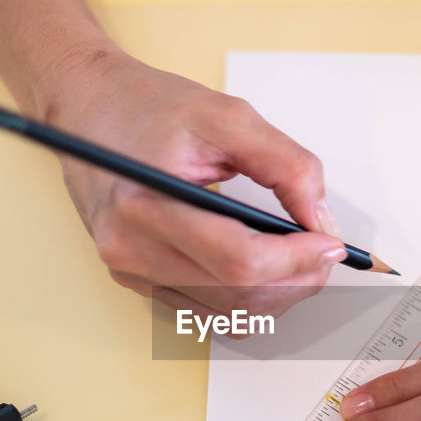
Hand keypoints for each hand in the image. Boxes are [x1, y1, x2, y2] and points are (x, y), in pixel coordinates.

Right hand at [43, 47, 344, 317]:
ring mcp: (130, 271)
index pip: (240, 261)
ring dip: (277, 294)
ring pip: (228, 313)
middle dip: (296, 279)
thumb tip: (320, 220)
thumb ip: (286, 166)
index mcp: (146, 205)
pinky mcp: (137, 280)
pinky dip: (247, 297)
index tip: (331, 244)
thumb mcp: (228, 117)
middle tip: (324, 250)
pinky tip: (265, 268)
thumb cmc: (149, 108)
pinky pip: (207, 311)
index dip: (297, 260)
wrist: (89, 108)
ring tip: (299, 257)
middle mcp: (130, 249)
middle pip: (238, 295)